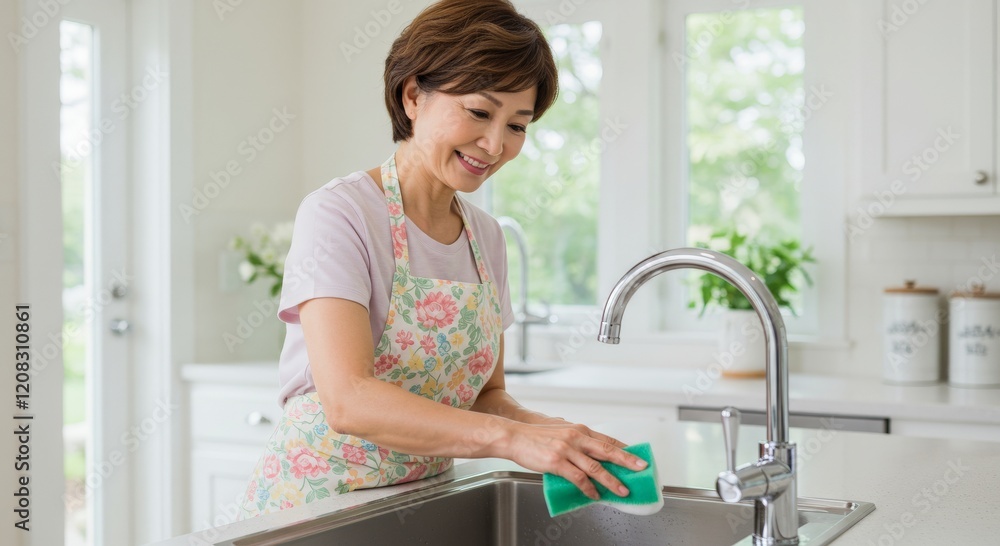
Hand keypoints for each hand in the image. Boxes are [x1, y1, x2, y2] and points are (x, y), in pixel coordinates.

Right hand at [504, 421, 647, 500]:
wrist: (513, 436)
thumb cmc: (535, 436)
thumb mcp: (560, 432)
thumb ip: (576, 440)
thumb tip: (589, 451)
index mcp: (579, 430)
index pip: (607, 440)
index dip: (624, 449)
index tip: (637, 456)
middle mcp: (576, 437)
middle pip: (608, 450)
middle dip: (627, 461)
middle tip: (641, 469)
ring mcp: (567, 449)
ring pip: (596, 467)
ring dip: (612, 481)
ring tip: (622, 490)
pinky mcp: (557, 462)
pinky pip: (578, 478)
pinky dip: (589, 489)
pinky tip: (594, 495)